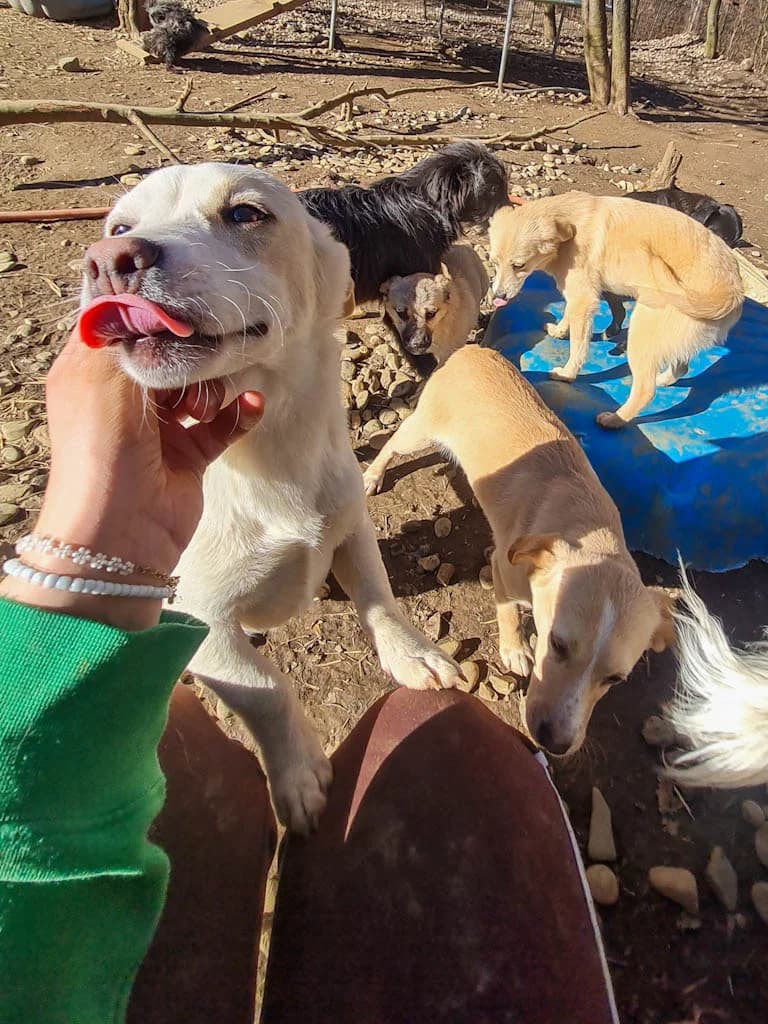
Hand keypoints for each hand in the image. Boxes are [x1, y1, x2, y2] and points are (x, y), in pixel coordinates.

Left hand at [1, 329, 262, 628]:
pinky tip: (252, 405)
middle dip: (189, 351)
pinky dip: (240, 412)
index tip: (179, 297)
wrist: (119, 533)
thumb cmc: (101, 450)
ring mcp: (159, 427)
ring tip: (206, 405)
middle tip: (201, 352)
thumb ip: (128, 332)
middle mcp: (124, 398)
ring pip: (199, 385)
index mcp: (91, 374)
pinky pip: (225, 422)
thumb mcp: (104, 377)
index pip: (120, 326)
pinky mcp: (191, 453)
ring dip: (213, 386)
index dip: (146, 311)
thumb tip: (153, 301)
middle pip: (167, 353)